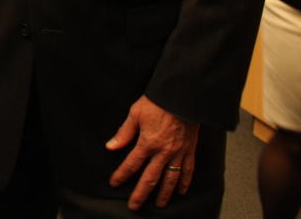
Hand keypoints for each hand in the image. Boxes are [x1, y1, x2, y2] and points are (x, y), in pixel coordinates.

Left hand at [106, 95, 199, 209]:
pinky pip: (188, 170)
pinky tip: (181, 191)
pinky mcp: (189, 150)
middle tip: (134, 206)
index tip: (114, 183)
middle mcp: (163, 152)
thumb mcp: (136, 114)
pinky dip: (184, 182)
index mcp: (147, 143)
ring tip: (160, 204)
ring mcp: (178, 153)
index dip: (122, 175)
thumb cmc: (158, 102)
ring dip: (164, 194)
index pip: (132, 164)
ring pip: (170, 179)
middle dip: (141, 194)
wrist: (182, 96)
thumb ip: (124, 132)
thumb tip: (111, 146)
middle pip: (150, 178)